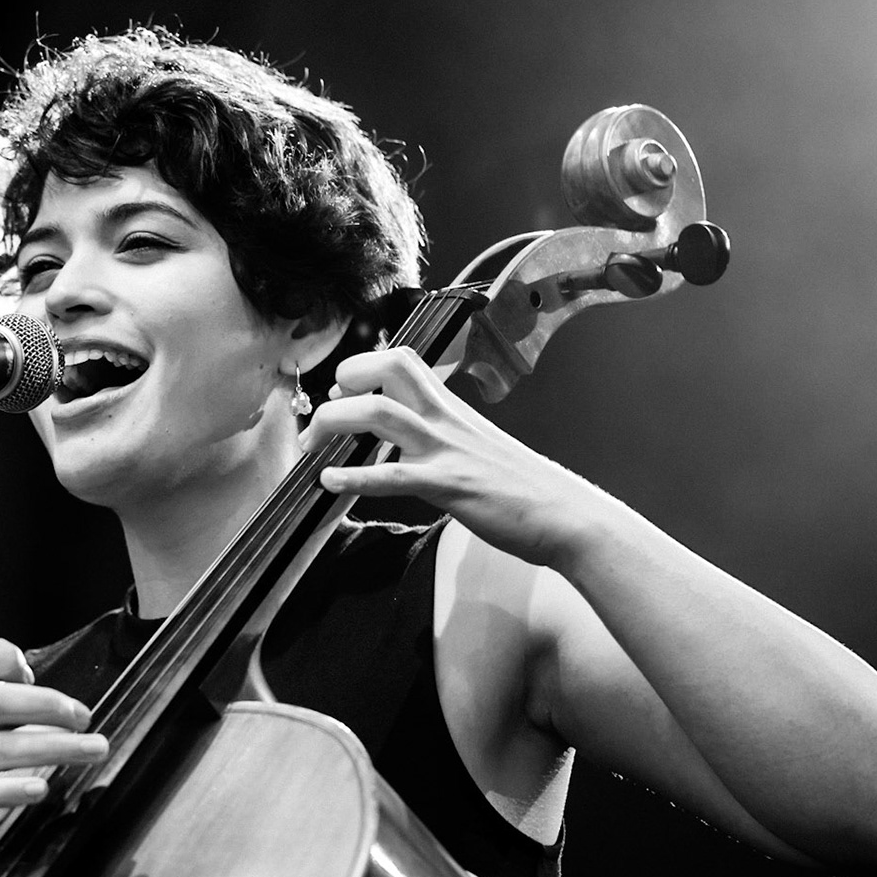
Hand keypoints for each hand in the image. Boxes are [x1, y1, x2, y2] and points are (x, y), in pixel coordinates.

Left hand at [298, 346, 605, 568]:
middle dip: (344, 379)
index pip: (404, 361)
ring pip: (380, 413)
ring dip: (335, 422)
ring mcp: (446, 450)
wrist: (566, 516)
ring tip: (310, 446)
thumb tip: (410, 442)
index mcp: (452, 410)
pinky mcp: (449, 486)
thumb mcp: (478, 448)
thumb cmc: (523, 488)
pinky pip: (392, 476)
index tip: (343, 390)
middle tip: (322, 412)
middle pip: (389, 370)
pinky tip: (330, 482)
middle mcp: (446, 420)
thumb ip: (443, 437)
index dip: (365, 365)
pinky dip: (355, 477)